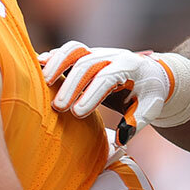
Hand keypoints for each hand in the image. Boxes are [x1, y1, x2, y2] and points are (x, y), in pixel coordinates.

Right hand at [38, 40, 170, 129]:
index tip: (77, 114)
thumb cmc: (149, 94)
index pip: (107, 78)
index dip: (91, 95)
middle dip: (71, 85)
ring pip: (74, 49)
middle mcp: (112, 55)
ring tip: (43, 83)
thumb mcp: (149, 109)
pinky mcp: (87, 54)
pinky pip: (67, 51)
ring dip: (57, 64)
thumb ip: (136, 123)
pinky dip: (53, 57)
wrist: (152, 74)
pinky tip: (37, 67)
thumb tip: (121, 140)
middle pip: (87, 64)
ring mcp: (98, 52)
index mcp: (130, 66)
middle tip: (59, 108)